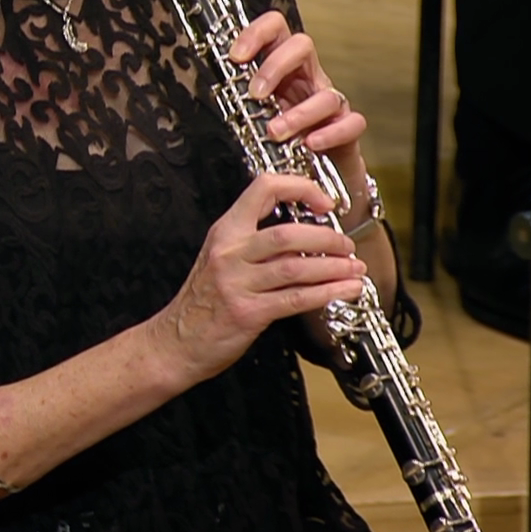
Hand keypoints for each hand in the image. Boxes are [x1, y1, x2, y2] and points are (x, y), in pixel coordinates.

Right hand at [153, 173, 367, 382]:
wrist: (175, 342)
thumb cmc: (200, 302)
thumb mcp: (220, 259)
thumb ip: (255, 245)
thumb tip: (303, 239)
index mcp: (225, 232)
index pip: (263, 189)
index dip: (300, 189)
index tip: (323, 202)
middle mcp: (229, 253)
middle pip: (288, 234)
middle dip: (328, 239)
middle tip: (347, 246)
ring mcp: (237, 283)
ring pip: (296, 268)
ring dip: (334, 268)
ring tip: (355, 269)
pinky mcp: (248, 312)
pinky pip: (296, 299)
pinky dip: (327, 293)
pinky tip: (346, 291)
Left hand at [230, 10, 369, 199]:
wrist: (312, 171)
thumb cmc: (278, 136)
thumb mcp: (252, 112)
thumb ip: (236, 98)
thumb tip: (200, 91)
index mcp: (282, 68)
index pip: (276, 29)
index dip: (256, 33)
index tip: (236, 56)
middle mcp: (308, 78)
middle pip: (303, 45)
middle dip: (276, 66)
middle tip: (255, 94)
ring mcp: (330, 102)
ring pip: (325, 92)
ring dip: (298, 113)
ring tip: (275, 132)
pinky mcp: (347, 128)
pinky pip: (351, 123)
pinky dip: (331, 133)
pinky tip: (311, 144)